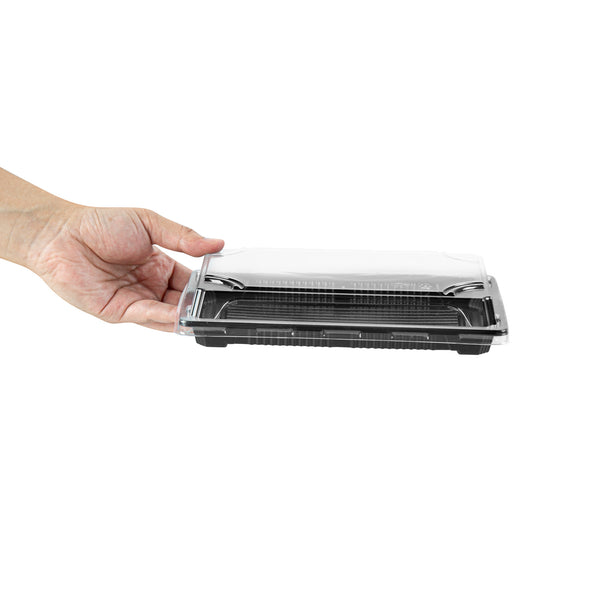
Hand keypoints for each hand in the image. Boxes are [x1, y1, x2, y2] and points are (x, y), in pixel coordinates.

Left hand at [32, 205, 223, 330]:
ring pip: (166, 314)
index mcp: (159, 264)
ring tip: (203, 315)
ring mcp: (134, 299)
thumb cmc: (99, 224)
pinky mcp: (118, 311)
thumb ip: (183, 237)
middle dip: (198, 304)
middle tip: (216, 305)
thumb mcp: (149, 223)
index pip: (189, 281)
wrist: (60, 234)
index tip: (222, 286)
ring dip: (184, 315)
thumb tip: (216, 243)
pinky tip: (178, 315)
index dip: (204, 285)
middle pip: (181, 301)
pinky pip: (146, 316)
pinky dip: (164, 317)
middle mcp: (149, 285)